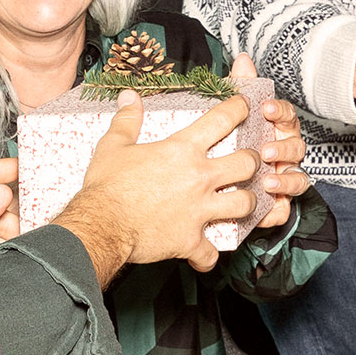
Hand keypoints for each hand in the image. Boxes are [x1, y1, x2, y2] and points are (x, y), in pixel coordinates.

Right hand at [57, 92, 258, 281]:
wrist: (100, 224)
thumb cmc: (106, 186)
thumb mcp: (113, 146)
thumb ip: (127, 120)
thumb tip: (129, 98)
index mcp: (182, 150)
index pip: (222, 120)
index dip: (239, 109)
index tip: (245, 107)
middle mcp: (199, 178)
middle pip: (247, 164)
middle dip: (254, 161)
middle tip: (250, 161)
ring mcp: (199, 210)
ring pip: (244, 204)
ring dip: (247, 203)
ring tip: (243, 201)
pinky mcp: (190, 240)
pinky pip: (211, 253)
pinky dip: (208, 256)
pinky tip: (204, 255)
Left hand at [230, 52, 308, 229]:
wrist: (207, 184)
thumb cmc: (229, 143)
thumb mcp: (230, 116)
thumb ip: (240, 88)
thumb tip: (243, 60)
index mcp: (275, 130)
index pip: (286, 116)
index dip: (279, 112)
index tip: (265, 108)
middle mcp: (284, 154)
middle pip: (297, 148)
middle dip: (283, 148)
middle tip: (265, 150)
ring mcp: (282, 180)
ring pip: (298, 181)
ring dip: (286, 181)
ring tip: (267, 182)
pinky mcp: (276, 206)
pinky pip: (283, 210)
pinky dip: (277, 210)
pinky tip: (264, 208)